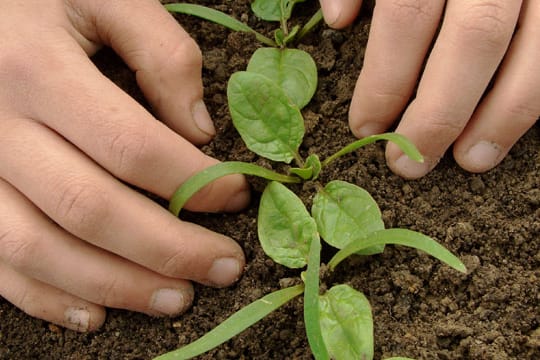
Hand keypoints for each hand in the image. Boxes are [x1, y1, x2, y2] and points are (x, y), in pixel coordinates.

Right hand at [0, 0, 249, 331]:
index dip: (193, 182)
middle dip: (166, 249)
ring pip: (39, 248)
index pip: (131, 146)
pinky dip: (45, 298)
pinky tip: (96, 314)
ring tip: (177, 301)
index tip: (238, 197)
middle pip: (90, 208)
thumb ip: (162, 54)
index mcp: (35, 69)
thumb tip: (198, 133)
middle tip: (223, 268)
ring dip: (114, 286)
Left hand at [320, 0, 538, 177]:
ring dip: (502, 116)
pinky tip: (515, 124)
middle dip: (437, 113)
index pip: (407, 17)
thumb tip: (338, 19)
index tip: (365, 126)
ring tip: (469, 161)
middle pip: (472, 41)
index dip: (384, 80)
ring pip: (535, 50)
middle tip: (408, 163)